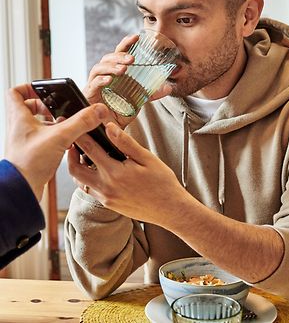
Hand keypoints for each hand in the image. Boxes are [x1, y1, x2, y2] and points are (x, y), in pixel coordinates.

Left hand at [4, 84, 109, 200]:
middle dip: (47, 107)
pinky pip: (43, 139)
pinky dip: (55, 138)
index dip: (30, 87)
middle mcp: (20, 128)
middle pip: (29, 108)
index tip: (46, 90)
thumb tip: (98, 110)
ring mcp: (25, 141)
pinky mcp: (32, 153)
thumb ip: (81, 122)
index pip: (16, 92)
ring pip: (38, 124)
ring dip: (53, 123)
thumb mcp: (60, 137)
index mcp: (20, 117)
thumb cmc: (29, 163)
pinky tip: (67, 144)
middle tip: (60, 110)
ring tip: (67, 127)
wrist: (21, 190)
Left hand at [68, 122, 188, 224]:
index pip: (89, 149)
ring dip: (77, 167)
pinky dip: (86, 178)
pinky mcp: (108, 204)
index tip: (76, 126)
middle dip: (71, 153)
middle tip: (73, 141)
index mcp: (115, 173)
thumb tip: (109, 128)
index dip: (80, 135)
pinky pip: (89, 190)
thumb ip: (125, 143)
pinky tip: (95, 170)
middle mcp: (106, 187)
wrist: (170, 209)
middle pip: (75, 169)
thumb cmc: (162, 183)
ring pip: (80, 181)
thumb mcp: (147, 158)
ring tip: (82, 154)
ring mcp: (105, 198)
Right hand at [83, 34, 171, 128]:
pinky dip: (101, 80)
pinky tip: (110, 80)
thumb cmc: (120, 113)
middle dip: (119, 55)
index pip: (118, 54)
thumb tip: (168, 87)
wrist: (111, 131)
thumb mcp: (138, 101)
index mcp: (114, 74)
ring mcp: (94, 85)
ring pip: (98, 68)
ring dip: (111, 66)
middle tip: (132, 59)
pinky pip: (93, 84)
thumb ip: (151, 94)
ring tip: (124, 69)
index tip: (136, 37)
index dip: (126, 44)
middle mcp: (102, 76)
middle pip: (107, 58)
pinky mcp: (88, 95)